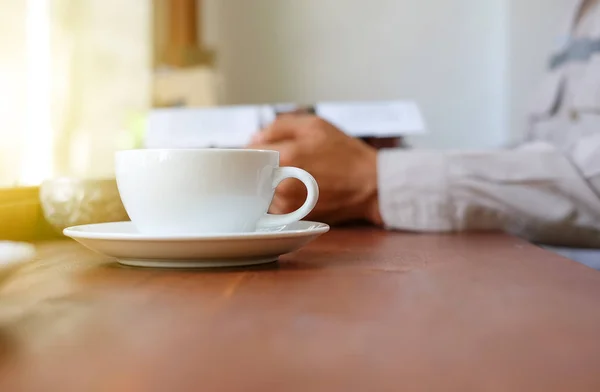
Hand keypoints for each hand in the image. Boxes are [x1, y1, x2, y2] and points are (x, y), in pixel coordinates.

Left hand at [248, 114, 382, 225]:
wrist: (372, 186)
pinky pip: (272, 205)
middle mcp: (280, 185)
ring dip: (266, 183)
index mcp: (285, 157)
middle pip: (251, 174)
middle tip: (279, 161)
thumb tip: (253, 138)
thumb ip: (279, 126)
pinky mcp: (292, 218)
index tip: (263, 148)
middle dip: (259, 167)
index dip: (254, 148)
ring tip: (292, 175)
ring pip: (259, 191)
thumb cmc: (346, 154)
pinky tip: (296, 188)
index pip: (248, 151)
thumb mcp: (315, 125)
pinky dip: (277, 197)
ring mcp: (286, 205)